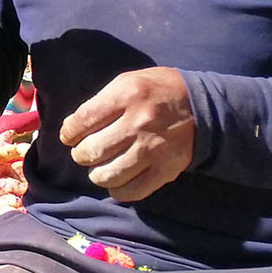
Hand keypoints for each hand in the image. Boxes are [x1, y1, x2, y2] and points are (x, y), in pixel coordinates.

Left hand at [60, 67, 195, 201]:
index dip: (69, 132)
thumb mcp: (127, 82)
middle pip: (93, 150)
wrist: (202, 106)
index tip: (69, 136)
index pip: (83, 120)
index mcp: (127, 95)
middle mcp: (139, 122)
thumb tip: (71, 128)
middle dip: (80, 154)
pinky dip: (118, 190)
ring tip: (99, 167)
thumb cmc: (156, 91)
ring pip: (108, 175)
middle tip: (84, 152)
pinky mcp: (166, 169)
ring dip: (96, 174)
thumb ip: (99, 103)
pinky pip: (133, 191)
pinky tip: (117, 181)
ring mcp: (154, 148)